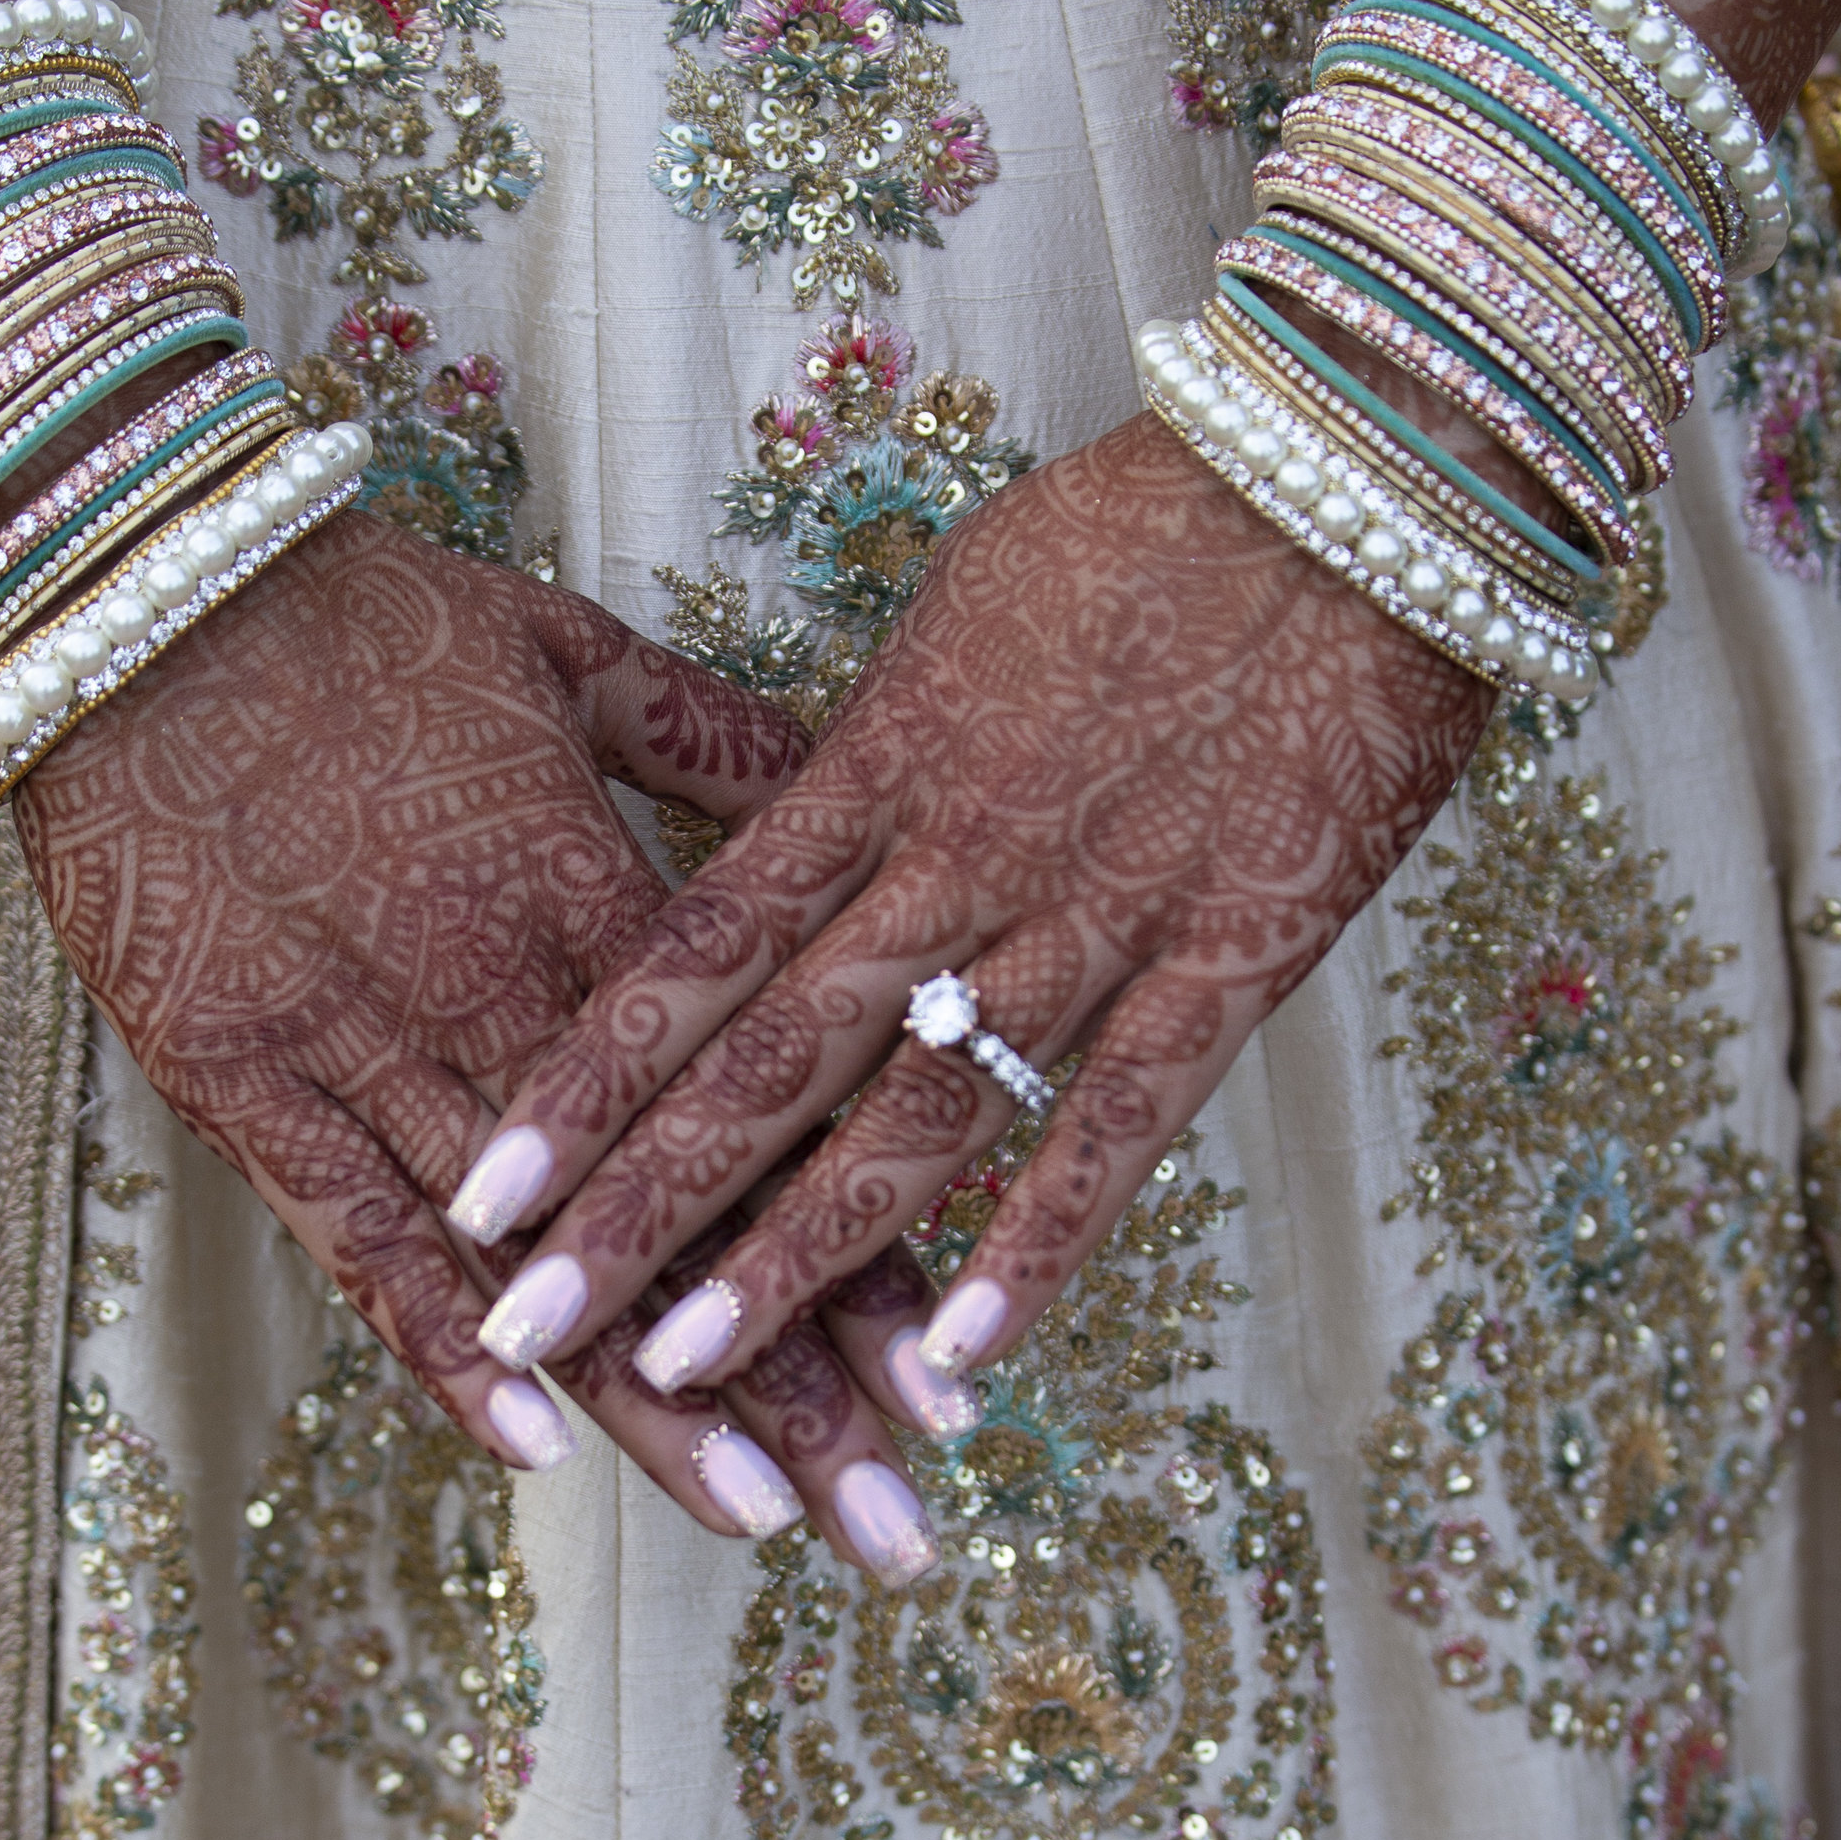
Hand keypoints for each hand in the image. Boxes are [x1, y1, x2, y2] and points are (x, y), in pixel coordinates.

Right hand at [11, 512, 949, 1572]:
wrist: (133, 588)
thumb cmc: (360, 614)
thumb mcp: (569, 652)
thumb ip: (713, 743)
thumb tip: (843, 802)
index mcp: (603, 900)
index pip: (766, 1119)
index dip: (866, 1256)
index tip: (956, 1380)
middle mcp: (508, 995)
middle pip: (682, 1223)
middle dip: (797, 1388)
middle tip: (898, 1529)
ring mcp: (373, 1046)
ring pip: (542, 1258)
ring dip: (656, 1405)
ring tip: (767, 1526)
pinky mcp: (245, 1078)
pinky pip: (357, 1234)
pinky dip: (438, 1345)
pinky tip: (528, 1450)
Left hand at [442, 413, 1489, 1393]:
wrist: (1362, 468)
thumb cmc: (1153, 519)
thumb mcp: (960, 606)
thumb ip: (870, 744)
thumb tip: (790, 814)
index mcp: (877, 764)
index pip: (692, 949)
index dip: (583, 1080)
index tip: (477, 1191)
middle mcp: (956, 858)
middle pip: (763, 1061)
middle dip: (635, 1207)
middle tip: (526, 1327)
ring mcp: (1091, 918)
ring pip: (911, 1114)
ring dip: (792, 1253)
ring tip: (687, 1371)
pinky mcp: (1232, 956)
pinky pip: (1119, 1122)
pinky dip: (1039, 1241)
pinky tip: (960, 1354)